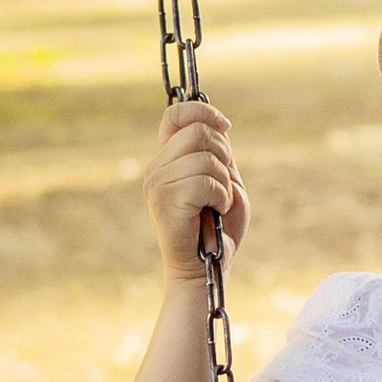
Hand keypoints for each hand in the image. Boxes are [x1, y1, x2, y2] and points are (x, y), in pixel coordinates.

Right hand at [142, 97, 248, 277]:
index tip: (225, 127)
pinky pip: (205, 182)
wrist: (206, 270)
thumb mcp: (224, 181)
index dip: (202, 111)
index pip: (175, 114)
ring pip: (205, 158)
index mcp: (167, 159)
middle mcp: (156, 169)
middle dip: (224, 154)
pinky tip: (215, 212)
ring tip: (218, 204)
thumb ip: (218, 153)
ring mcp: (157, 185)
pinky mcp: (165, 202)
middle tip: (223, 184)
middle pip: (198, 131)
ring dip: (224, 183)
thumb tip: (218, 123)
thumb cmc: (218, 229)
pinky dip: (221, 197)